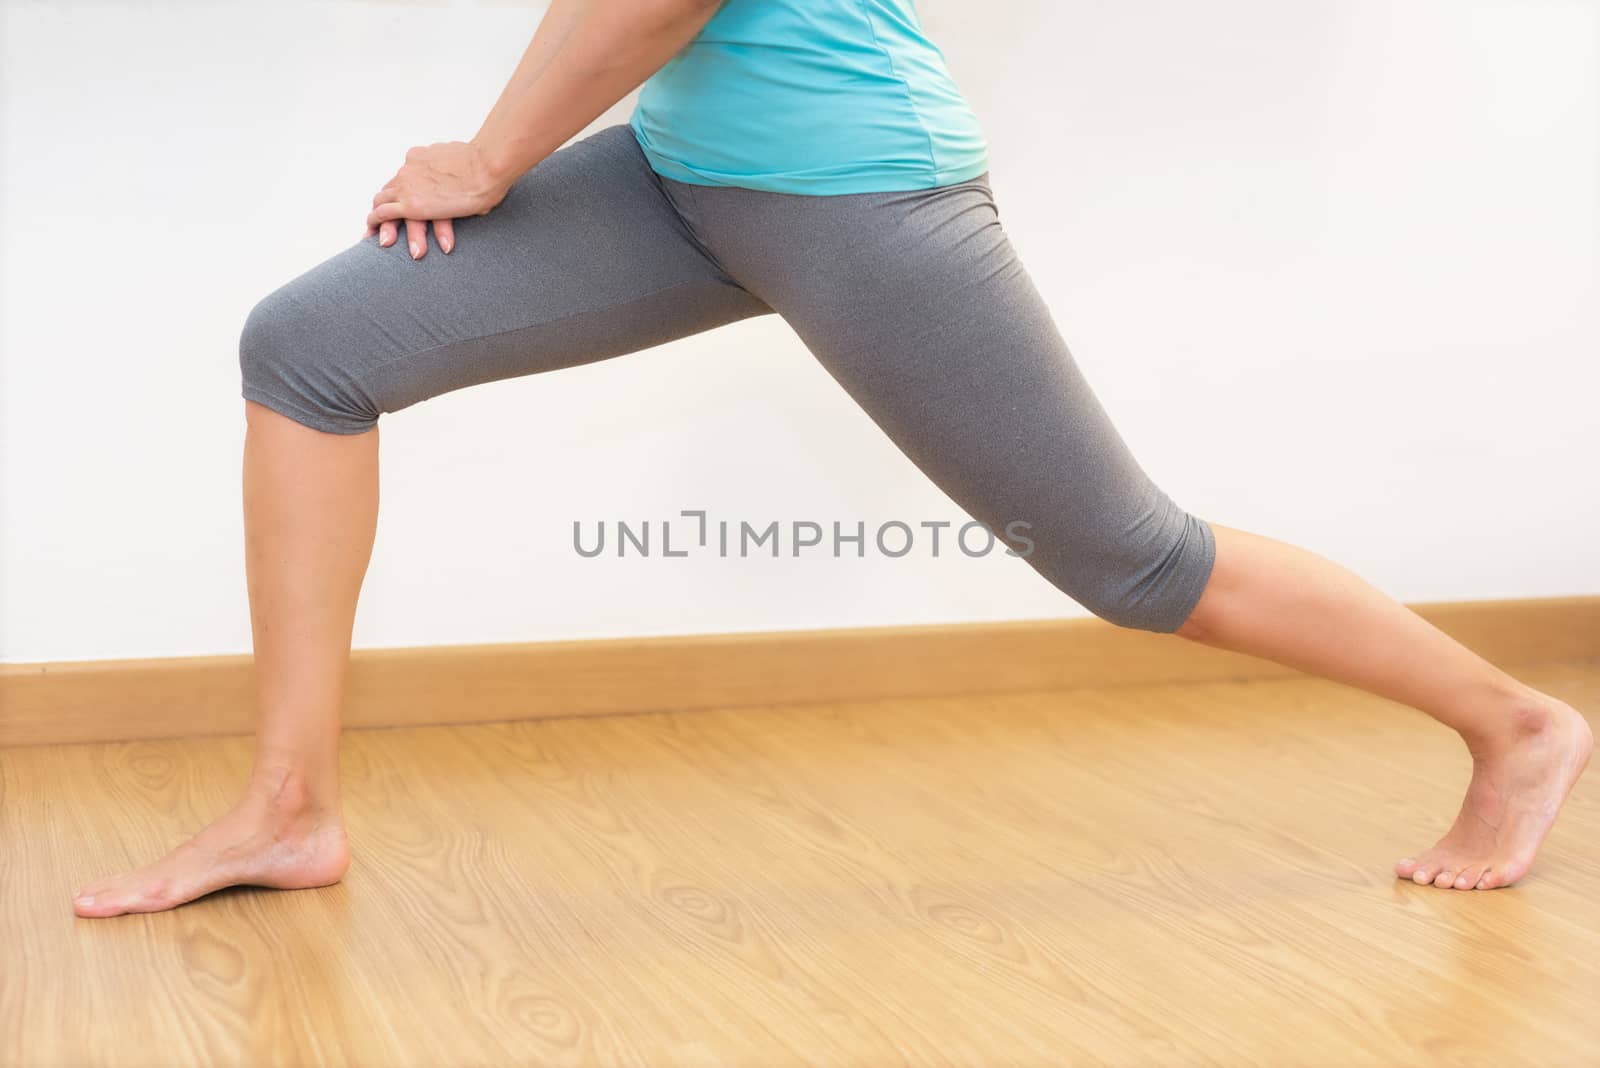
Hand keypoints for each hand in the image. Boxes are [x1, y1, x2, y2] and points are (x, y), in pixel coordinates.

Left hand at [364, 140, 510, 258]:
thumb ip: (463, 172)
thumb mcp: (469, 164)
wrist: (487, 167)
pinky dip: (376, 224)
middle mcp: (410, 169)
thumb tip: (475, 182)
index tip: (400, 199)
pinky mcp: (410, 205)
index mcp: (422, 157)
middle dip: (384, 205)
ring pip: (383, 203)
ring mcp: (407, 186)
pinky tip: (377, 235)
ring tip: (381, 236)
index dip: (400, 190)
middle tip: (380, 220)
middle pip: (389, 189)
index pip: (405, 175)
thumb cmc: (487, 166)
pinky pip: (384, 215)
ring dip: (381, 219)